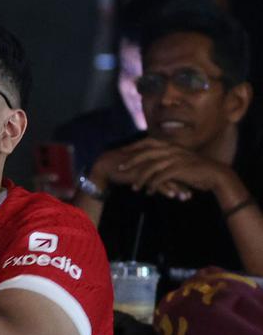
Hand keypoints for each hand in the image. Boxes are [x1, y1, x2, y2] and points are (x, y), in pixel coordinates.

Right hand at [91, 137, 191, 200]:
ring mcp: (148, 164)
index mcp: (155, 155)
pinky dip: (165, 189)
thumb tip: (160, 177)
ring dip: (179, 188)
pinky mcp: (141, 171)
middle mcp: (154, 158)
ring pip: (168, 177)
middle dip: (186, 182)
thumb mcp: (140, 166)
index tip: (194, 184)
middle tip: (197, 191)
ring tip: (187, 197)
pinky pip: (156, 182)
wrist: (105, 166)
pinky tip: (173, 196)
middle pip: (175, 171)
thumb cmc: (122, 167)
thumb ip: (151, 169)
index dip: (185, 175)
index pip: (174, 165)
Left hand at [119, 143, 238, 201]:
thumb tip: (154, 162)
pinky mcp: (180, 170)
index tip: (122, 152)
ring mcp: (176, 159)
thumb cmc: (197, 170)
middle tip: (119, 168)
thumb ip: (167, 159)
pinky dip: (153, 186)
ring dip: (141, 178)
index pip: (148, 142)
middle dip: (131, 160)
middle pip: (146, 153)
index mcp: (172, 146)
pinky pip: (161, 178)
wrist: (216, 174)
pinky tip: (149, 192)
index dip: (134, 146)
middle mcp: (173, 150)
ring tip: (134, 188)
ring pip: (152, 167)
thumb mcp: (181, 160)